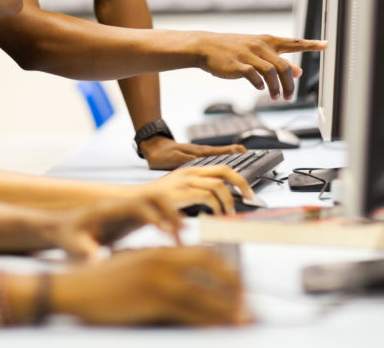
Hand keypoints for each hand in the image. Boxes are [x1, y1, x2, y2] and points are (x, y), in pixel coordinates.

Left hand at [47, 195, 184, 260]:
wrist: (62, 227)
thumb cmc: (67, 236)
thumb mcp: (72, 245)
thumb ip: (85, 251)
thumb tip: (96, 261)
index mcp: (107, 208)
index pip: (135, 204)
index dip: (152, 216)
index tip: (165, 232)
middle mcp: (121, 204)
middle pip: (152, 196)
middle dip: (170, 211)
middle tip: (182, 233)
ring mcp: (128, 209)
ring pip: (158, 202)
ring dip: (172, 215)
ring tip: (182, 237)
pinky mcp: (132, 217)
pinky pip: (156, 214)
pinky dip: (167, 223)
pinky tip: (173, 242)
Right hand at [53, 247, 246, 325]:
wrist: (73, 287)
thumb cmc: (100, 281)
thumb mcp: (133, 265)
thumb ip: (159, 268)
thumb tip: (183, 282)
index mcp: (160, 251)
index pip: (205, 254)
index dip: (227, 270)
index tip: (239, 285)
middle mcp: (163, 260)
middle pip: (213, 268)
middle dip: (235, 287)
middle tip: (246, 304)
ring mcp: (158, 279)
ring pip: (206, 294)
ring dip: (228, 309)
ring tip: (243, 320)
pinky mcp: (151, 299)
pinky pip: (190, 312)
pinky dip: (209, 321)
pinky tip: (219, 328)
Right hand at [136, 165, 253, 214]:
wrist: (133, 202)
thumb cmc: (156, 202)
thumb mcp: (179, 193)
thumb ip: (196, 193)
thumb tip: (218, 203)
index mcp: (191, 171)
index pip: (221, 168)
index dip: (238, 178)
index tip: (247, 190)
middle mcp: (190, 172)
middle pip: (224, 170)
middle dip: (241, 183)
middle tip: (250, 196)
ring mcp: (185, 181)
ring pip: (218, 184)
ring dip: (228, 200)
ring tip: (229, 212)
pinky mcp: (181, 192)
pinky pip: (207, 196)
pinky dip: (216, 206)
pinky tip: (215, 214)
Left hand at [139, 135, 247, 169]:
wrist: (152, 147)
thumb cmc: (161, 154)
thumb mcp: (171, 159)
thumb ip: (185, 161)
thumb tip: (199, 163)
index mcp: (199, 153)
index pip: (221, 152)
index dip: (234, 153)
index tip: (247, 153)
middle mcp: (202, 152)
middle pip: (225, 152)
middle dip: (239, 154)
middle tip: (253, 156)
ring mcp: (200, 154)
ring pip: (221, 154)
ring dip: (234, 156)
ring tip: (246, 158)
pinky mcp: (196, 156)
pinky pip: (214, 157)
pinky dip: (224, 158)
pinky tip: (227, 162)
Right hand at [193, 32, 325, 99]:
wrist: (207, 46)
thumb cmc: (234, 49)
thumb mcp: (258, 52)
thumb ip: (278, 60)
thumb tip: (299, 71)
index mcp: (268, 41)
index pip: (294, 42)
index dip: (311, 44)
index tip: (326, 44)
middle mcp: (260, 45)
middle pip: (284, 66)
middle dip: (290, 84)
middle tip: (289, 96)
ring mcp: (249, 54)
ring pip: (271, 72)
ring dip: (276, 88)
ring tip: (276, 97)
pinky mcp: (237, 64)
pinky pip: (253, 75)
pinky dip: (260, 84)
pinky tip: (261, 89)